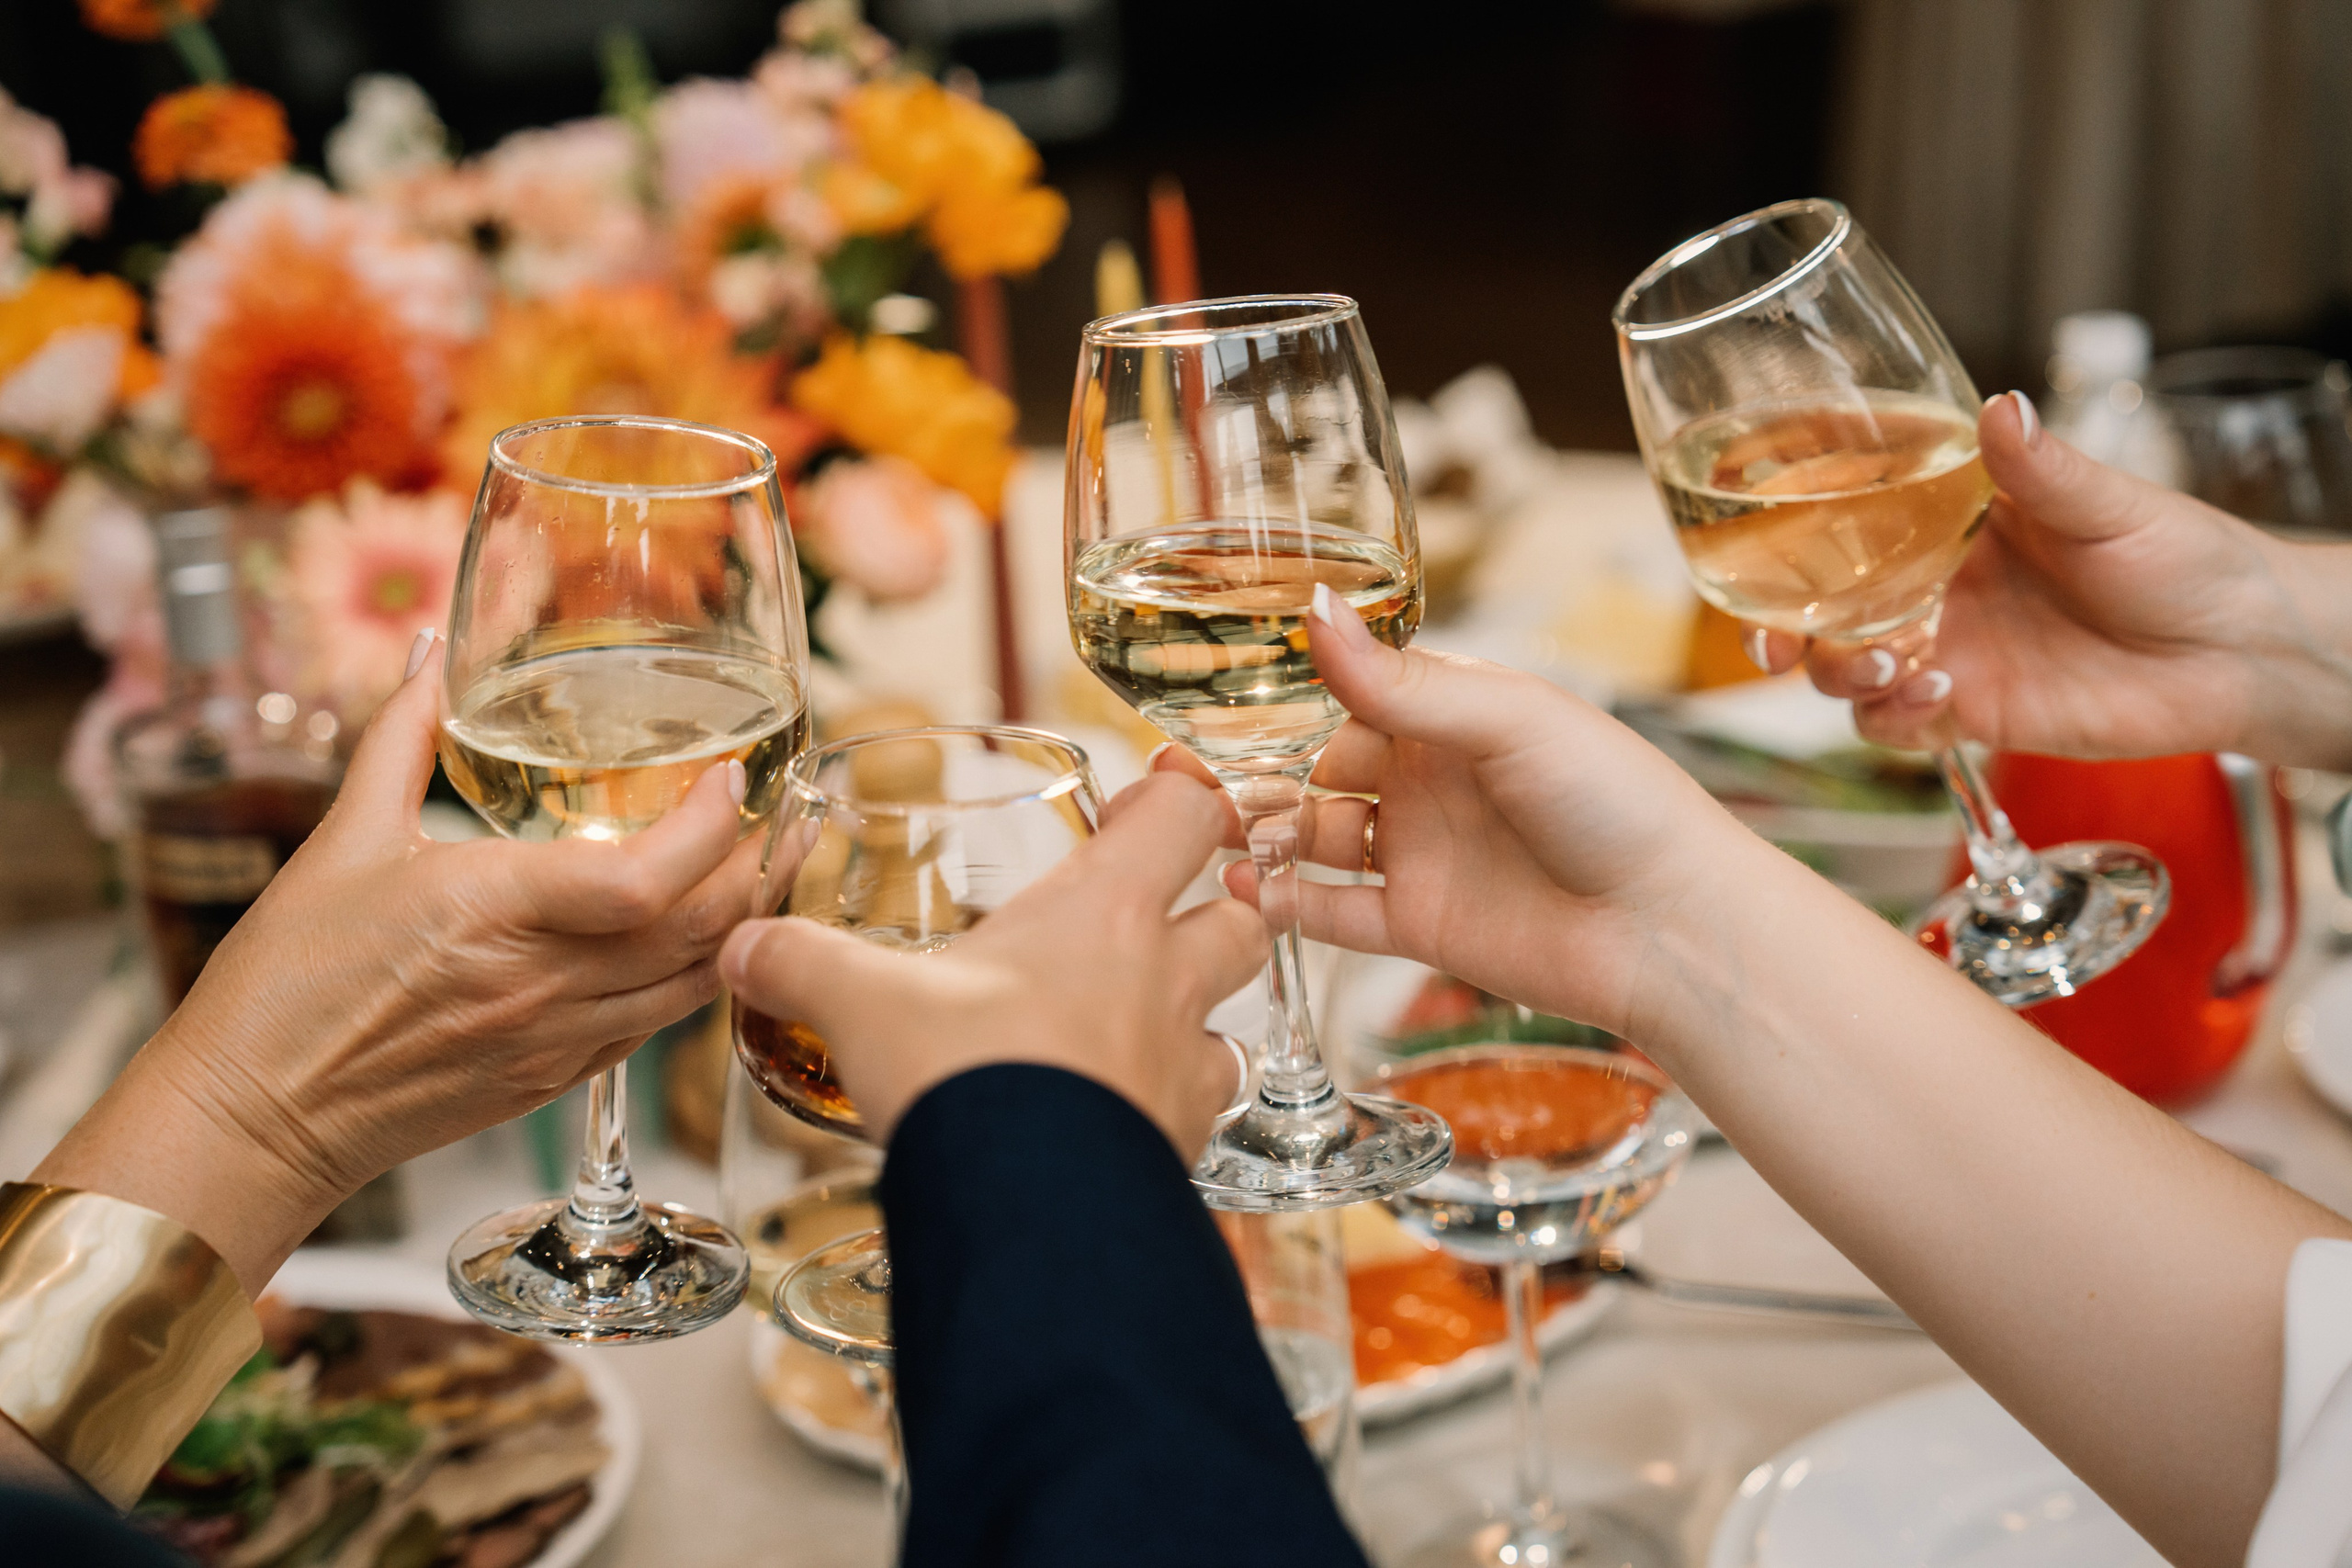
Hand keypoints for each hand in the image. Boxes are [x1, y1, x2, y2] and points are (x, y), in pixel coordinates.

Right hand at [35, 634, 758, 1291]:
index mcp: (492, 912)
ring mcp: (558, 1038)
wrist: (255, 1119)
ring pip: (696, 981)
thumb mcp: (339, 843)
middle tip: (792, 811)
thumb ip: (397, 739)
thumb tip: (426, 653)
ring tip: (777, 862)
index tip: (732, 779)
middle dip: (762, 866)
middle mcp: (542, 982)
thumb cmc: (286, 987)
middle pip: (700, 929)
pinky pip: (660, 1023)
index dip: (709, 829)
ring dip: (749, 922)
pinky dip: (702, 974)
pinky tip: (716, 935)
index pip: (646, 880)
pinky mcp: (558, 1078)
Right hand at [719, 773, 1265, 1154]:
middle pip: (1247, 916)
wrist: (1023, 1208)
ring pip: (1239, 1019)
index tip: (1150, 799)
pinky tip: (1124, 1112)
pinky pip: (1205, 1110)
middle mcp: (1167, 979)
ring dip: (1203, 1013)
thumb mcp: (863, 1002)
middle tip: (1166, 912)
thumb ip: (801, 962)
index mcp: (1106, 913)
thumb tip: (744, 948)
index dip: (1182, 796)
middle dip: (1222, 906)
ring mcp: (1186, 1066)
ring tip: (1145, 1021)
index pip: (1187, 815)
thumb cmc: (963, 1075)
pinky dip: (1175, 1103)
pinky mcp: (1183, 1145)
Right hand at [1165, 586, 1761, 1037]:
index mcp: (1452, 715)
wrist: (1671, 925)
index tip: (1211, 694)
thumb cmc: (1618, 802)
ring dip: (1262, 835)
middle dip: (1253, 772)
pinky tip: (1244, 888)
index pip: (1346, 695)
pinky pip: (1336, 914)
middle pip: (1315, 769)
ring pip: (1315, 840)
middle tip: (1182, 775)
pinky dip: (1287, 905)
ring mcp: (1422, 854)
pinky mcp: (1422, 926)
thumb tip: (1315, 609)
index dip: (1281, 697)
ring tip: (1205, 831)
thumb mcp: (1507, 720)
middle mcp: (1428, 780)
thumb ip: (1401, 681)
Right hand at [1749, 391, 2351, 765]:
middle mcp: (1938, 585)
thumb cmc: (2190, 562)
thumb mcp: (2113, 505)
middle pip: (1824, 603)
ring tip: (1886, 661)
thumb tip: (2001, 410)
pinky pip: (1895, 725)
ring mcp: (1950, 650)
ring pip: (1845, 668)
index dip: (1793, 526)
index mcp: (1957, 520)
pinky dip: (1892, 716)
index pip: (1853, 515)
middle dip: (1783, 622)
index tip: (1759, 532)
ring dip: (1839, 669)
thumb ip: (2043, 469)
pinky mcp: (1971, 713)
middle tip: (1776, 638)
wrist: (2244, 655)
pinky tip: (1930, 695)